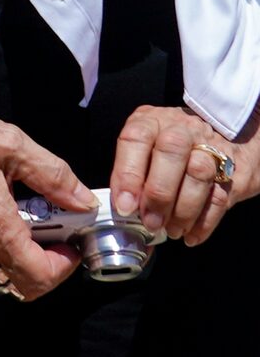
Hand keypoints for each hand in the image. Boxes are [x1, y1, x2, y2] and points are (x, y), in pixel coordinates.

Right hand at [0, 79, 87, 298]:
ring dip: (20, 254)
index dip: (64, 268)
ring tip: (24, 216)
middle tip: (53, 233)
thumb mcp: (10, 144)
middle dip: (45, 264)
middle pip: (20, 282)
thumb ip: (53, 176)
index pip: (38, 278)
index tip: (70, 244)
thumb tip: (83, 201)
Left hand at [111, 104, 253, 246]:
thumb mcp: (144, 147)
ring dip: (183, 210)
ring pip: (198, 174)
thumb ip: (132, 170)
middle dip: (158, 193)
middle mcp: (181, 130)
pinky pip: (220, 197)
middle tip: (150, 222)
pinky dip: (204, 222)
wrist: (222, 139)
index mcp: (151, 121)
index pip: (136, 138)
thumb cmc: (171, 147)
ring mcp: (211, 148)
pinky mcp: (234, 172)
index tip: (124, 205)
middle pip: (171, 152)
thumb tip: (123, 208)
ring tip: (171, 230)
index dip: (128, 173)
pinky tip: (191, 235)